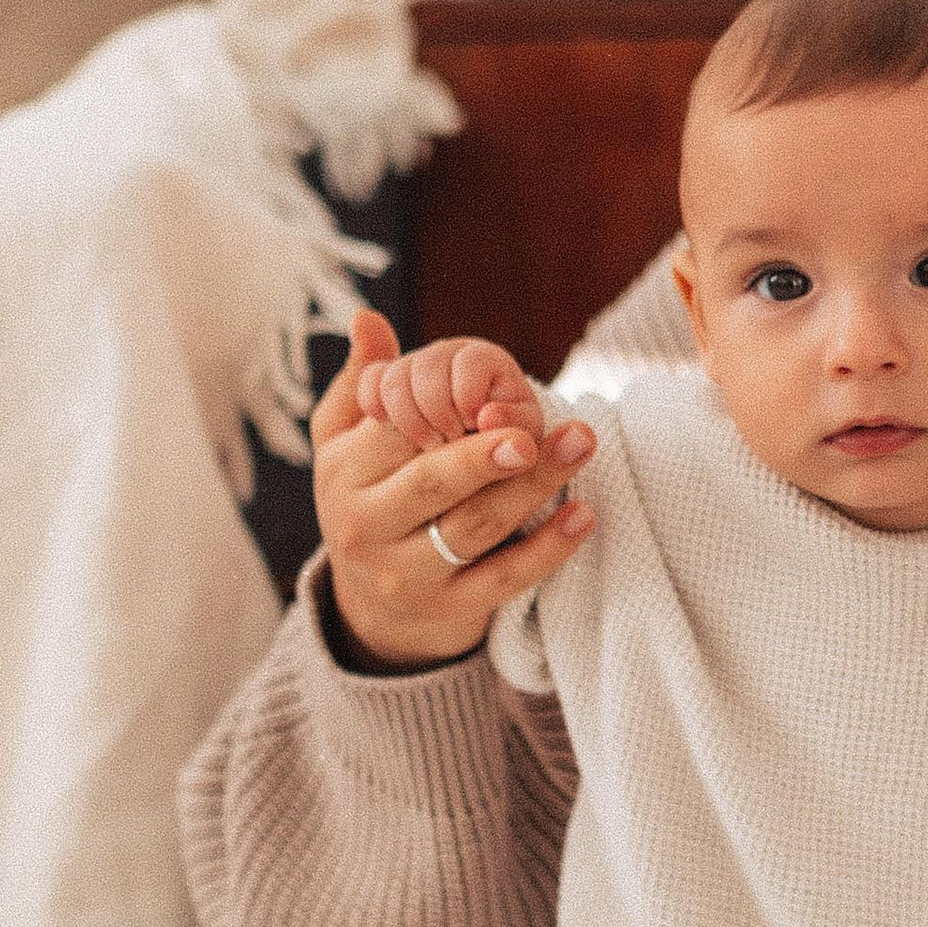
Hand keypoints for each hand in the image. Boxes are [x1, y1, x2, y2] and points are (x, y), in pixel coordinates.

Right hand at [315, 310, 594, 671]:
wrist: (374, 604)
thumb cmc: (370, 498)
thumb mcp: (345, 441)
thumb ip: (361, 381)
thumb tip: (368, 318)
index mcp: (342, 475)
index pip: (399, 434)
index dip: (447, 410)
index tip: (494, 391)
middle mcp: (365, 528)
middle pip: (435, 485)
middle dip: (487, 454)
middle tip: (533, 428)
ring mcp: (407, 574)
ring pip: (476, 529)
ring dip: (533, 488)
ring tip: (579, 445)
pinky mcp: (450, 608)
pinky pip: (506, 579)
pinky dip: (548, 550)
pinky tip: (585, 515)